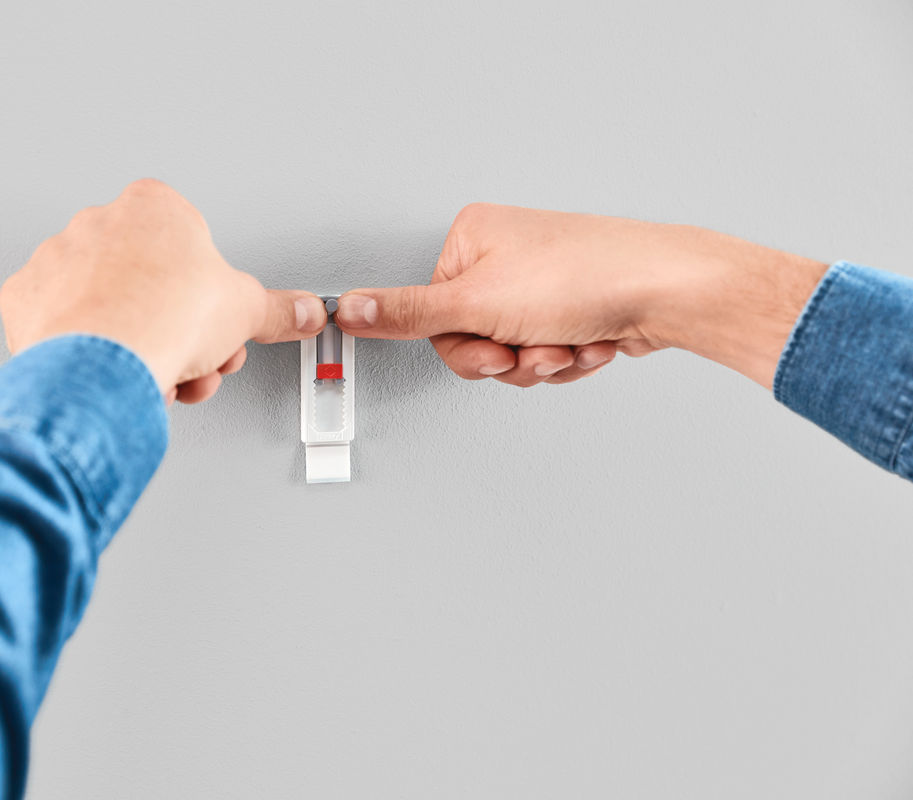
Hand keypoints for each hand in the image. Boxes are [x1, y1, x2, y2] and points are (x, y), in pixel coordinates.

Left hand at [0, 179, 326, 403]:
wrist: (103, 362)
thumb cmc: (163, 320)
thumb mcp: (245, 312)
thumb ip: (277, 310)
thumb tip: (301, 312)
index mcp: (153, 207)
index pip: (192, 247)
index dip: (209, 295)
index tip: (213, 324)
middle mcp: (99, 223)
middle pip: (150, 281)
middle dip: (176, 327)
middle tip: (190, 358)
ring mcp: (57, 259)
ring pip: (108, 306)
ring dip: (137, 343)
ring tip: (154, 374)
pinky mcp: (25, 301)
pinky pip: (61, 326)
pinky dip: (85, 350)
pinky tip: (110, 370)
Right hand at [333, 204, 827, 389]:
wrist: (670, 290)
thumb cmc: (587, 277)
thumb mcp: (478, 302)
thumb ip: (407, 314)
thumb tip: (346, 308)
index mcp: (471, 240)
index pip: (433, 316)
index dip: (465, 348)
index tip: (493, 348)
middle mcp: (503, 255)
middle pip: (473, 340)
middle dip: (510, 358)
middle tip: (533, 349)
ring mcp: (540, 283)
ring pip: (513, 353)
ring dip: (544, 362)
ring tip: (570, 341)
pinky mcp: (571, 307)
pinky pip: (548, 353)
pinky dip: (570, 358)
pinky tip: (591, 340)